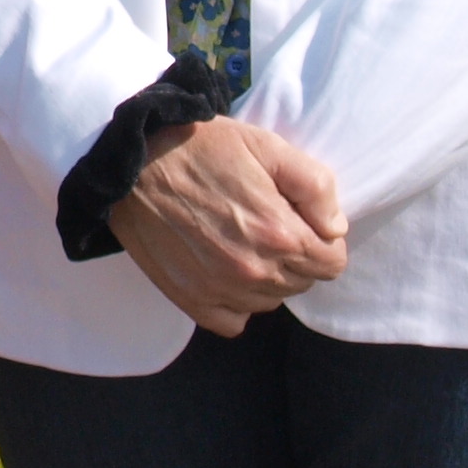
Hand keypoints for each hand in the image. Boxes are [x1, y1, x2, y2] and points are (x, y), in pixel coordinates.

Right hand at [112, 121, 347, 337]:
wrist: (133, 161)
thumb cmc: (201, 148)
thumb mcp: (267, 146)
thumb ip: (315, 186)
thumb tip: (335, 228)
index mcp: (281, 234)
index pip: (332, 263)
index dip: (323, 240)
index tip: (301, 221)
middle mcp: (255, 271)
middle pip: (302, 283)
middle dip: (295, 257)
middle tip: (266, 224)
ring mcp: (221, 290)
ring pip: (270, 301)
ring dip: (267, 278)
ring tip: (241, 242)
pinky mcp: (191, 299)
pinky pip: (233, 321)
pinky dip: (236, 303)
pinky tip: (223, 272)